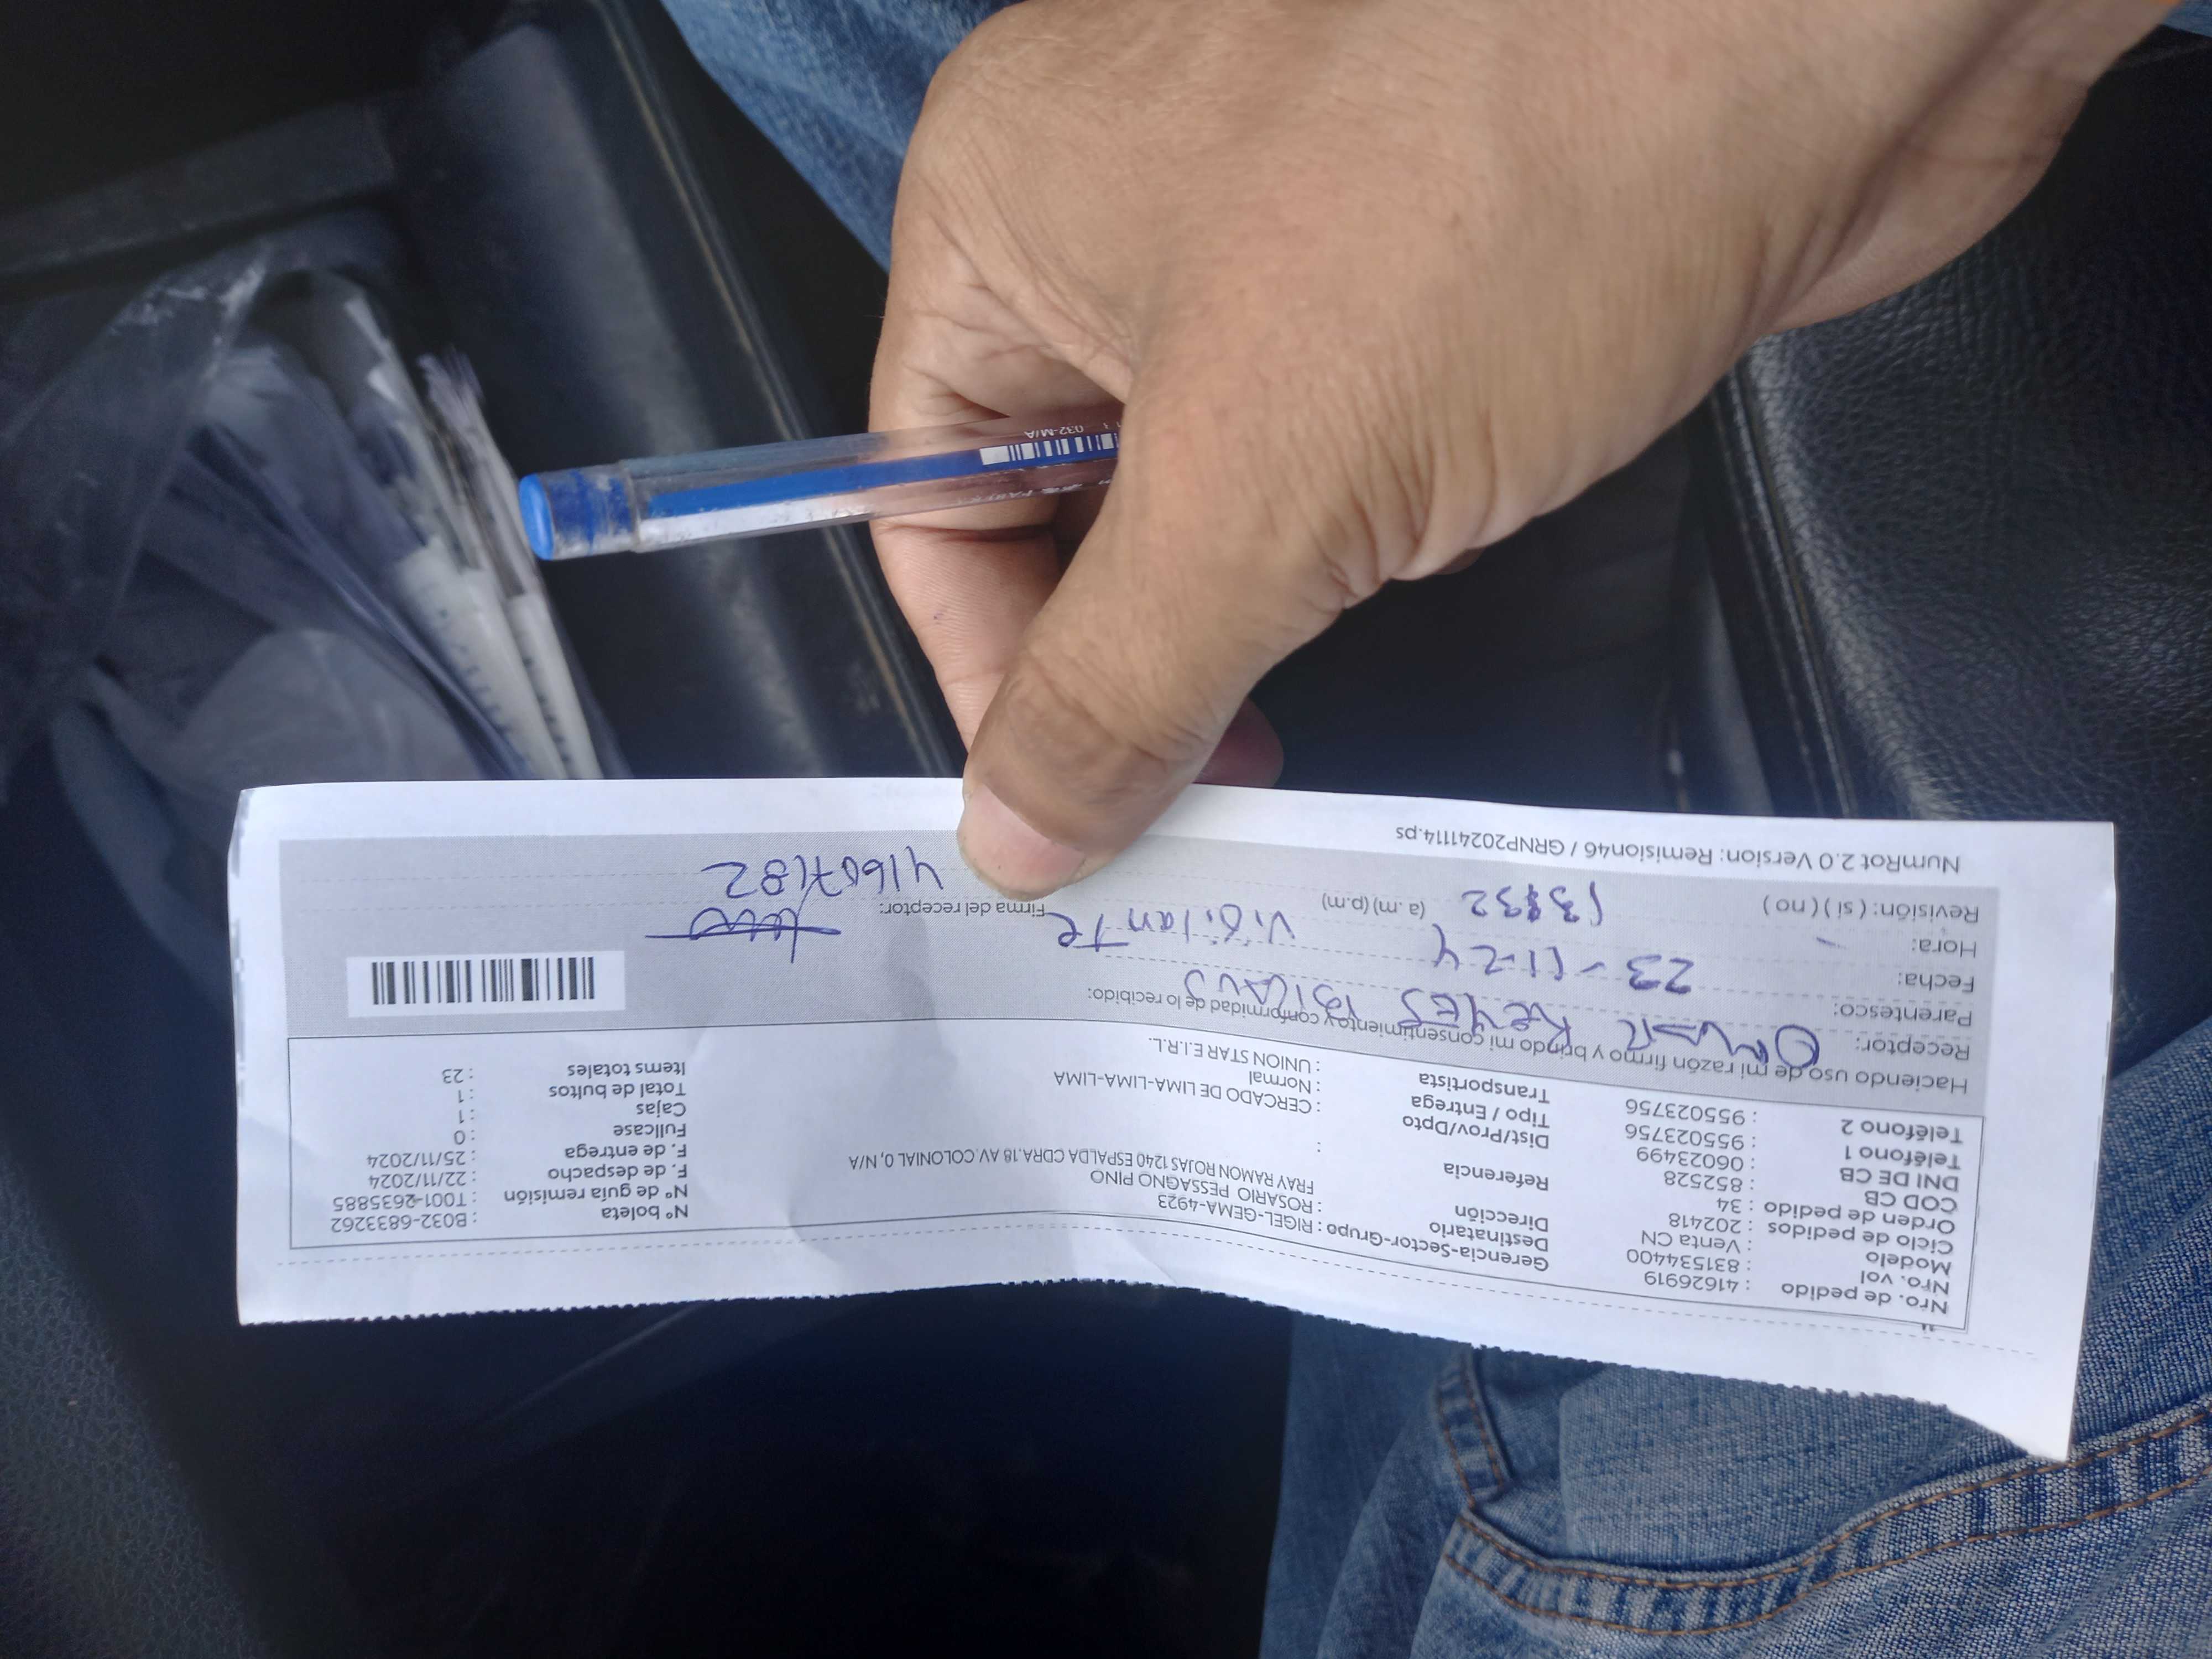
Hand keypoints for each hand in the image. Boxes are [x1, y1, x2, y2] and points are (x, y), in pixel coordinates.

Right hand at [870, 0, 2164, 897]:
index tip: (1089, 808)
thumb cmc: (1503, 193)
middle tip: (1210, 798)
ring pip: (1210, 484)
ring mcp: (1285, 226)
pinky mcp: (1427, 268)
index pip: (928, 493)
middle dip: (1130, 658)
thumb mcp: (1257, 483)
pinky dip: (1355, 554)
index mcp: (1006, 204)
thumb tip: (1012, 836)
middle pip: (1063, 499)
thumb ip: (1116, 680)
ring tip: (1302, 735)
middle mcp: (1125, 201)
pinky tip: (1406, 614)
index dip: (995, 674)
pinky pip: (1338, 451)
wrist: (1826, 29)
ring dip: (1251, 618)